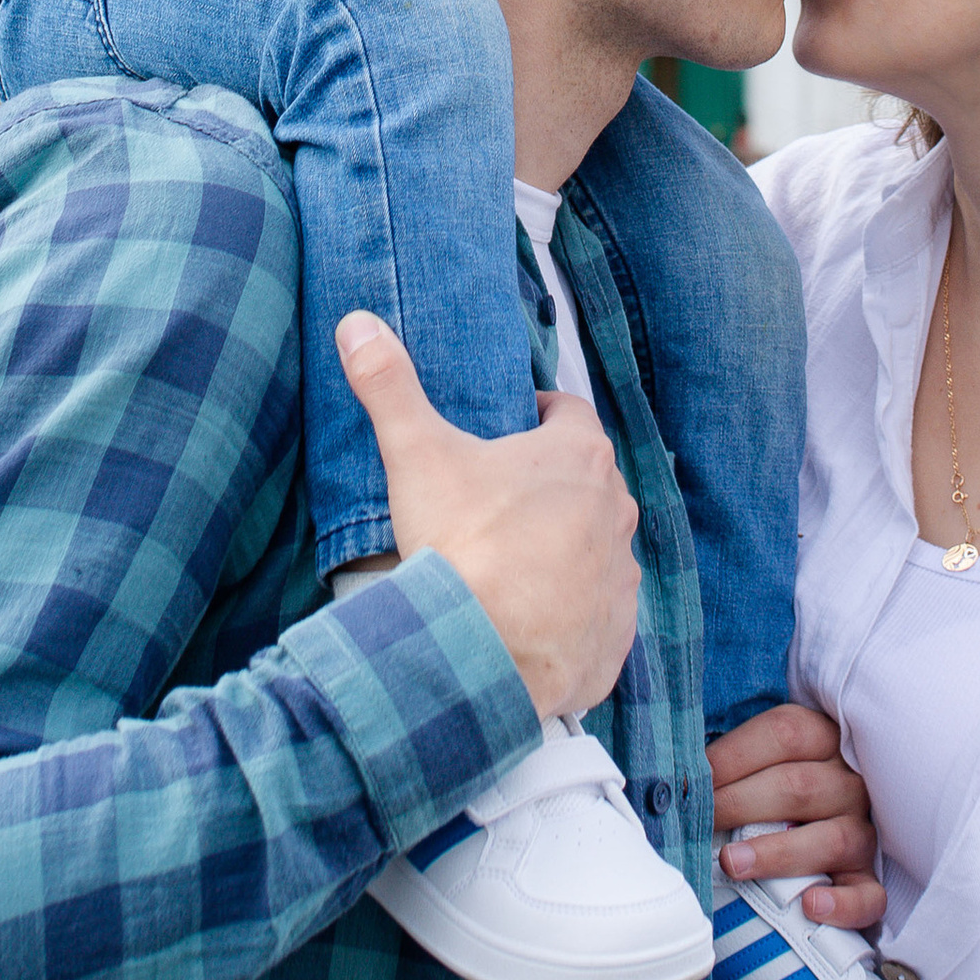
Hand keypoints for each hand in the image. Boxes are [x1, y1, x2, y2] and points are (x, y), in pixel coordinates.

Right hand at [336, 313, 638, 718]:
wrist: (485, 657)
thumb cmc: (462, 546)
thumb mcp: (418, 455)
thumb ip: (389, 385)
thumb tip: (358, 322)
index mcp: (579, 455)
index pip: (569, 413)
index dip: (537, 417)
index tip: (506, 431)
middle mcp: (616, 509)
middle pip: (585, 480)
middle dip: (549, 486)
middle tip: (497, 502)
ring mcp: (621, 573)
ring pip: (595, 545)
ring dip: (564, 548)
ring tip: (511, 564)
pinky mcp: (617, 632)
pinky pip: (600, 609)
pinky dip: (573, 609)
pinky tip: (531, 617)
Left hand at [708, 702, 885, 931]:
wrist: (821, 815)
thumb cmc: (778, 783)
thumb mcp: (765, 756)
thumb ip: (732, 759)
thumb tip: (676, 778)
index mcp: (824, 738)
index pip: (784, 734)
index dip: (733, 756)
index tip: (690, 781)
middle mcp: (850, 782)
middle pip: (799, 786)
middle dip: (741, 804)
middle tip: (700, 822)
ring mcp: (864, 831)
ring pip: (832, 839)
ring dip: (777, 852)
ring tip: (732, 863)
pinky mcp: (870, 878)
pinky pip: (868, 895)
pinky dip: (843, 903)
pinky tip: (811, 905)